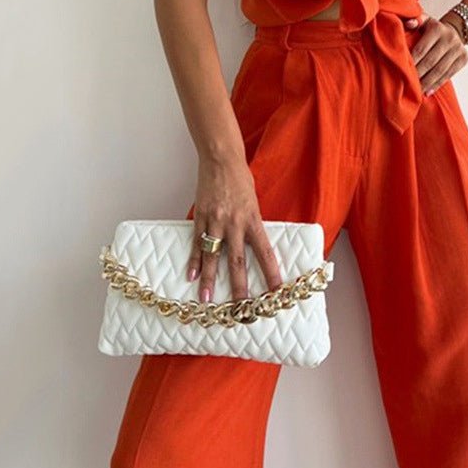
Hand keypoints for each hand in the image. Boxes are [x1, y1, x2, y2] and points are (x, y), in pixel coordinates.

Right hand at [187, 155, 283, 304]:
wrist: (221, 160)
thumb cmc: (240, 180)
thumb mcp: (253, 203)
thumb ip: (252, 224)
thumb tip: (252, 245)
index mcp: (253, 220)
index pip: (265, 252)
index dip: (271, 273)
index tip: (275, 290)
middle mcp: (235, 224)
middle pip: (237, 261)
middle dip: (239, 286)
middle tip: (240, 308)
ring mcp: (216, 222)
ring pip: (213, 256)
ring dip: (210, 280)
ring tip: (207, 300)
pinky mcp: (201, 217)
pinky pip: (197, 243)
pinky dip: (195, 260)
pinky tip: (192, 275)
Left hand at [402, 11, 467, 95]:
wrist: (456, 30)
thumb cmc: (433, 29)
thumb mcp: (424, 21)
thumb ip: (415, 21)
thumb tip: (409, 23)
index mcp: (437, 29)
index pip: (421, 49)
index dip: (412, 62)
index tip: (402, 72)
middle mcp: (450, 38)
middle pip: (430, 61)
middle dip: (418, 74)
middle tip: (407, 84)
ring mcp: (458, 49)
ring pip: (440, 70)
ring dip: (427, 82)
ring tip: (416, 91)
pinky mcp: (463, 59)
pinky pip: (449, 74)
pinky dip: (437, 84)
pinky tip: (428, 92)